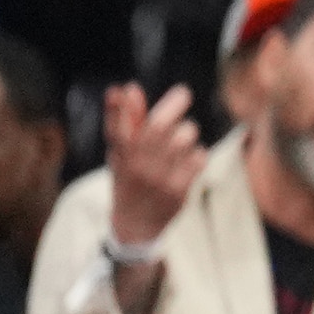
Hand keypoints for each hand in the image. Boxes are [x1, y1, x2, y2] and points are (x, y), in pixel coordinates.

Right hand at [101, 82, 209, 253]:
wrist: (135, 225)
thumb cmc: (130, 179)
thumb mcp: (121, 153)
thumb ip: (128, 121)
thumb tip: (131, 88)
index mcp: (121, 156)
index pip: (115, 128)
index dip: (116, 108)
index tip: (125, 89)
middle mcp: (138, 167)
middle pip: (157, 128)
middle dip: (173, 104)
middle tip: (183, 93)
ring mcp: (159, 180)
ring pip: (183, 140)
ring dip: (188, 130)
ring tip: (185, 134)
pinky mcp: (179, 192)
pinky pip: (197, 159)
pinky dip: (198, 153)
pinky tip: (191, 158)